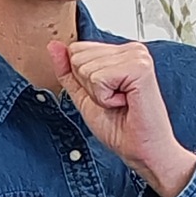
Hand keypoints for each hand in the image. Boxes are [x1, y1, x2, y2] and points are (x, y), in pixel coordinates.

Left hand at [47, 39, 195, 196]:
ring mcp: (137, 56)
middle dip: (89, 87)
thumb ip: (68, 71)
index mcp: (121, 52)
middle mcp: (132, 49)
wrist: (141, 150)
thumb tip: (54, 46)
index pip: (76, 50)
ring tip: (121, 102)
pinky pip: (98, 78)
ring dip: (99, 94)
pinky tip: (125, 102)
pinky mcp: (139, 67)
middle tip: (114, 101)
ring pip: (86, 68)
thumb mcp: (84, 96)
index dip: (82, 80)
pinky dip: (106, 98)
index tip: (107, 95)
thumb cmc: (120, 127)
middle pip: (78, 57)